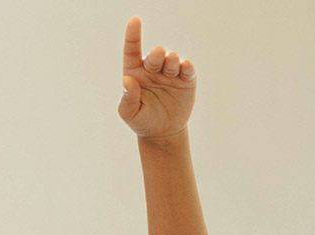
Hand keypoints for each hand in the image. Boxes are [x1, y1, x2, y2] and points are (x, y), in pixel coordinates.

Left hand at [116, 17, 195, 139]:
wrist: (162, 132)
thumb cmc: (141, 120)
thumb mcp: (129, 113)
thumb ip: (127, 97)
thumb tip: (127, 80)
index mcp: (134, 72)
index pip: (132, 50)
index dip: (133, 35)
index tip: (135, 20)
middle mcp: (152, 69)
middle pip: (154, 55)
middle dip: (156, 54)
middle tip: (159, 53)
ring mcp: (169, 73)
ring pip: (172, 59)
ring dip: (171, 60)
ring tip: (171, 63)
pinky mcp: (186, 80)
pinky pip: (187, 69)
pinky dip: (187, 67)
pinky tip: (185, 68)